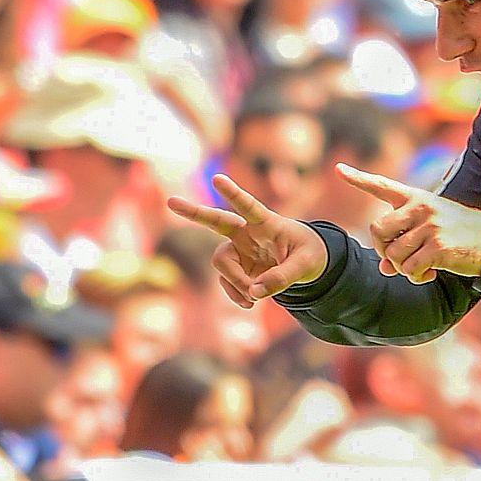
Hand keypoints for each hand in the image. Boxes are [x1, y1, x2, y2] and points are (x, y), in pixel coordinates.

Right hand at [168, 174, 327, 306]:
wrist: (305, 264)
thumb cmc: (309, 254)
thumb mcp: (306, 265)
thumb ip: (283, 277)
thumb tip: (254, 293)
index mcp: (267, 222)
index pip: (249, 206)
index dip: (233, 193)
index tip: (217, 178)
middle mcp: (248, 233)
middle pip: (216, 221)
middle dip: (194, 212)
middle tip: (171, 201)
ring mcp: (239, 251)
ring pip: (221, 262)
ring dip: (234, 282)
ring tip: (254, 298)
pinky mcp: (236, 269)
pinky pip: (227, 282)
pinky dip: (236, 294)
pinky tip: (250, 302)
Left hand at [338, 163, 480, 283]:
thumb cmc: (460, 235)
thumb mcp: (432, 229)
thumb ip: (405, 241)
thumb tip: (384, 267)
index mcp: (417, 197)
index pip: (382, 186)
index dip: (358, 179)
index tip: (338, 169)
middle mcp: (421, 207)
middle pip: (377, 230)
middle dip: (383, 250)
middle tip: (397, 260)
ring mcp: (430, 226)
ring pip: (393, 254)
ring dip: (402, 268)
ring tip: (419, 268)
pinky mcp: (438, 246)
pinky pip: (410, 268)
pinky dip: (415, 276)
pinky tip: (430, 274)